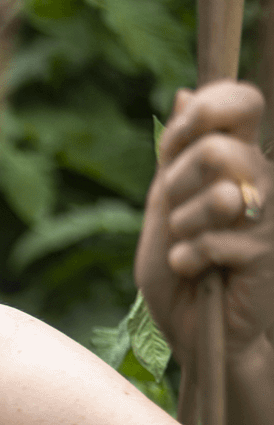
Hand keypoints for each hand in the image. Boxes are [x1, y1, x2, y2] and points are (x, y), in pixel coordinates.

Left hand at [135, 81, 273, 354]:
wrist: (193, 332)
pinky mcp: (265, 250)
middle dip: (175, 183)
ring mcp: (268, 213)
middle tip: (174, 213)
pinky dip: (187, 260)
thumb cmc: (177, 272)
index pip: (240, 102)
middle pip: (216, 147)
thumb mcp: (162, 210)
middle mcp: (260, 178)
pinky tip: (197, 272)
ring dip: (183, 226)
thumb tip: (186, 92)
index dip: (202, 114)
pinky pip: (211, 241)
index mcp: (235, 160)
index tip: (173, 147)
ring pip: (218, 193)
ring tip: (188, 246)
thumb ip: (172, 158)